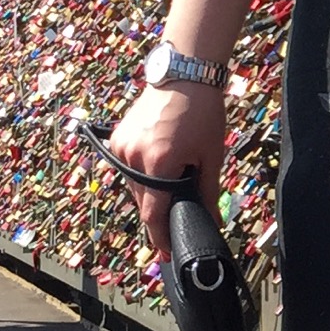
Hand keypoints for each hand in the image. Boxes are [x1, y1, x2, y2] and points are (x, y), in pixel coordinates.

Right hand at [104, 84, 225, 259]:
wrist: (183, 75)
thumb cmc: (202, 113)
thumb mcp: (211, 155)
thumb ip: (208, 192)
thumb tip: (212, 222)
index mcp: (159, 164)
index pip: (154, 214)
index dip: (160, 237)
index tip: (167, 255)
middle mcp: (133, 158)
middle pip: (143, 202)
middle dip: (157, 218)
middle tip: (171, 233)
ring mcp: (121, 147)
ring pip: (134, 187)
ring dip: (149, 196)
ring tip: (168, 197)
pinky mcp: (116, 139)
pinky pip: (127, 170)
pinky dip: (141, 177)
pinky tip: (157, 175)